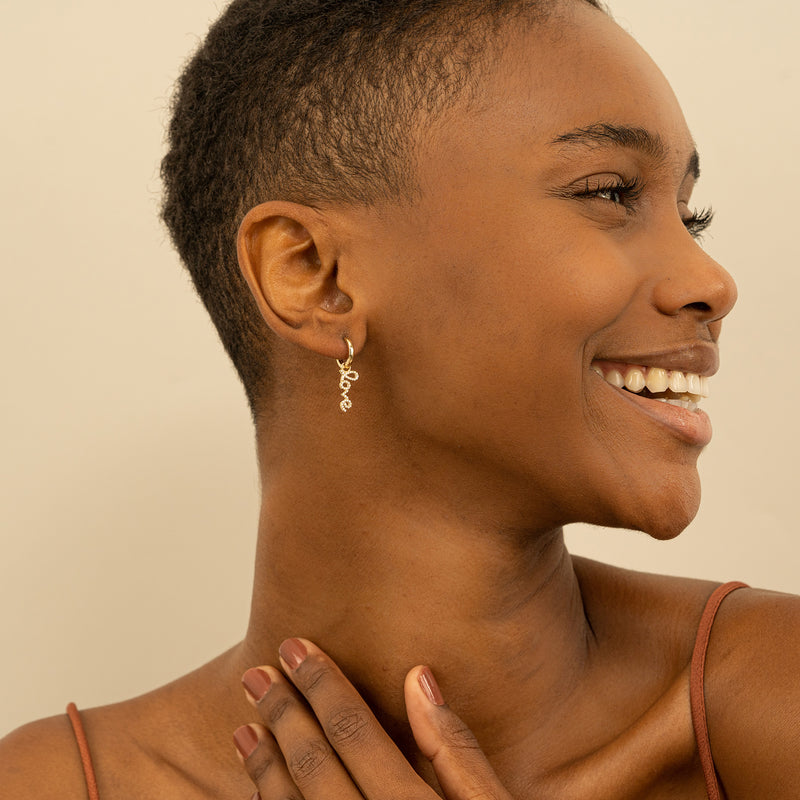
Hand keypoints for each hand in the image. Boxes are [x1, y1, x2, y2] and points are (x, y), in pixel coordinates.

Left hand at [233, 638, 514, 799]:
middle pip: (315, 768)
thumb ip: (458, 752)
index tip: (296, 648)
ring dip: (265, 765)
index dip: (323, 687)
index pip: (356, 735)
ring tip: (246, 725)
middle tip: (257, 674)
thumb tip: (417, 679)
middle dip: (283, 714)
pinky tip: (262, 788)